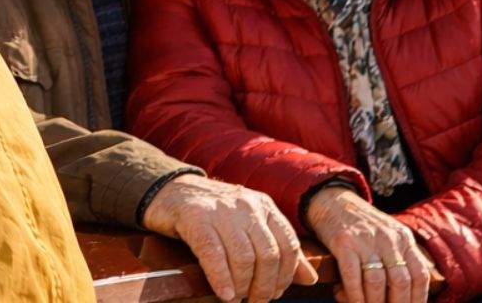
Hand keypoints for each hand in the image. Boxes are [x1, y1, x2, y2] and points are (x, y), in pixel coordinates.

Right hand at [142, 174, 314, 302]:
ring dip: (243, 286)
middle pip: (268, 254)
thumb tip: (311, 280)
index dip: (285, 275)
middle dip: (265, 286)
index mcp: (264, 206)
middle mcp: (246, 205)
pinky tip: (224, 294)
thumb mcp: (250, 226)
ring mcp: (220, 210)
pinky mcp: (195, 217)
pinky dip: (221, 279)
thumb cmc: (214, 214)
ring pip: (243, 257)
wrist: (170, 190)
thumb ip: (280, 250)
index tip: (275, 292)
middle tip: (256, 301)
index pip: (288, 245)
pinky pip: (214, 254)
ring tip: (238, 299)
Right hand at [304, 187, 438, 302]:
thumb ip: (402, 255)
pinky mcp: (343, 242)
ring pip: (377, 282)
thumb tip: (414, 290)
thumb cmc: (361, 223)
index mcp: (403, 237)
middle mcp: (388, 238)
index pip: (420, 275)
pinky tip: (352, 301)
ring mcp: (365, 240)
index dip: (418, 299)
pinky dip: (354, 294)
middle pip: (400, 282)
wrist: (331, 200)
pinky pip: (352, 275)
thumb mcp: (389, 233)